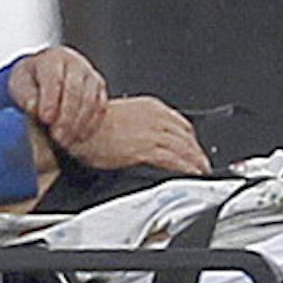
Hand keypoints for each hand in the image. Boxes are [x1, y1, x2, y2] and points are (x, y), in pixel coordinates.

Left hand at [7, 46, 106, 148]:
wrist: (44, 79)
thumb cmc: (31, 83)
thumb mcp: (20, 86)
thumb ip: (26, 96)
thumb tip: (33, 107)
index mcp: (51, 59)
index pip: (53, 77)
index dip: (50, 99)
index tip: (45, 119)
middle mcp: (74, 63)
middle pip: (74, 89)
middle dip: (66, 116)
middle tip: (57, 137)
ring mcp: (89, 75)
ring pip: (90, 99)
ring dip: (79, 123)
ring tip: (66, 141)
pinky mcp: (99, 88)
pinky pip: (100, 106)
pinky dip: (91, 124)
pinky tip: (79, 137)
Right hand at [65, 97, 210, 175]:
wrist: (80, 130)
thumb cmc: (91, 126)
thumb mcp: (121, 117)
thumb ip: (139, 125)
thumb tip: (144, 138)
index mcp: (150, 107)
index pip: (180, 122)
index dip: (191, 138)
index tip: (193, 148)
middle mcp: (156, 117)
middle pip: (187, 135)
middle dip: (197, 151)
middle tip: (202, 164)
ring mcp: (153, 133)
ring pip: (186, 148)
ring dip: (196, 161)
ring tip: (201, 172)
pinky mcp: (148, 149)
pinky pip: (175, 159)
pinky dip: (187, 167)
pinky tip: (191, 174)